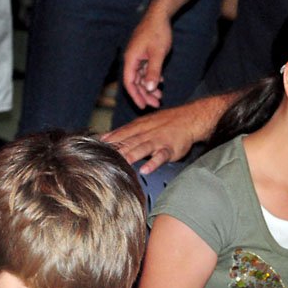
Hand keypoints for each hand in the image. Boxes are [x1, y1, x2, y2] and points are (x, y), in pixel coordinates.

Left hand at [102, 93, 236, 173]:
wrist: (191, 118)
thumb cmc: (168, 122)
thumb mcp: (146, 122)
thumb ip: (128, 131)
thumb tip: (108, 136)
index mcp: (140, 126)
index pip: (122, 132)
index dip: (110, 139)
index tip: (96, 145)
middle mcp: (147, 133)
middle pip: (129, 141)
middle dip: (117, 149)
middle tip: (103, 157)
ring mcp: (159, 141)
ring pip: (142, 148)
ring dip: (131, 155)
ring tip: (122, 162)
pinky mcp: (170, 148)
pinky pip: (161, 156)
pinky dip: (153, 163)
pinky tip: (145, 169)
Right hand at [122, 4, 172, 108]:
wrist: (160, 17)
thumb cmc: (157, 32)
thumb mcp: (157, 54)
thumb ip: (153, 72)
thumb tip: (149, 89)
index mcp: (131, 60)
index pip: (129, 83)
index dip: (135, 96)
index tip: (142, 106)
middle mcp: (132, 60)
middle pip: (136, 82)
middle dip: (145, 94)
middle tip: (156, 104)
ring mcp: (138, 57)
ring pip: (142, 77)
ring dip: (150, 87)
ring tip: (160, 96)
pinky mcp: (144, 55)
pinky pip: (146, 71)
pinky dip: (153, 78)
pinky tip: (161, 83)